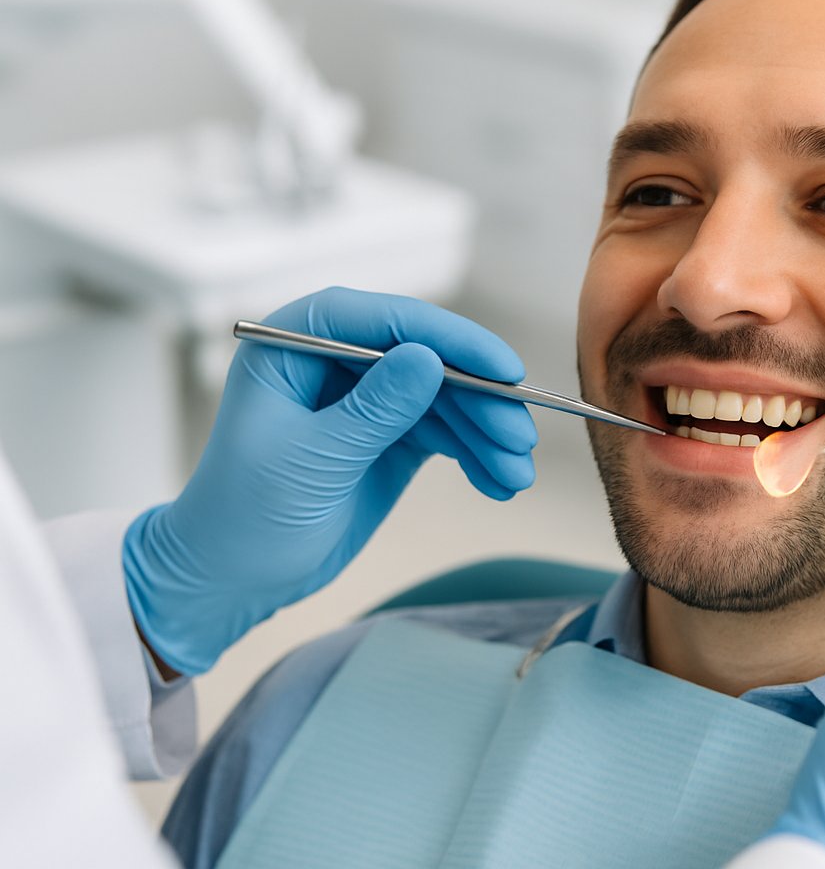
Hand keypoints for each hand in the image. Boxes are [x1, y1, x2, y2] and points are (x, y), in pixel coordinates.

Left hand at [123, 287, 537, 674]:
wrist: (231, 579)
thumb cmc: (244, 516)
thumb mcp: (311, 461)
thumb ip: (372, 410)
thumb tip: (428, 359)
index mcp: (294, 345)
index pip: (383, 321)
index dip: (449, 338)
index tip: (503, 369)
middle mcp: (335, 360)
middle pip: (427, 358)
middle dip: (480, 399)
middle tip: (518, 439)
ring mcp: (366, 397)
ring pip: (446, 397)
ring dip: (486, 434)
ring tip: (515, 476)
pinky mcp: (389, 436)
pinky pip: (445, 431)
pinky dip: (475, 455)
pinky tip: (498, 483)